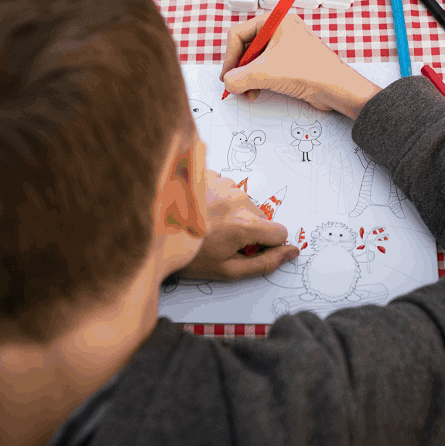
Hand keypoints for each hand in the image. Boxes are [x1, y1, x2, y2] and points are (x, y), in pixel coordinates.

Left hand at [176, 172, 298, 279]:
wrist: (153, 234)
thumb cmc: (189, 255)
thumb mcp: (228, 269)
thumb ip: (266, 263)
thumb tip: (291, 253)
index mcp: (245, 224)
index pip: (279, 233)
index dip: (266, 245)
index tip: (246, 250)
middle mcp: (238, 199)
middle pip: (261, 218)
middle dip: (248, 230)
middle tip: (221, 240)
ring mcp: (223, 184)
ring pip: (244, 203)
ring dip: (233, 214)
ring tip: (207, 225)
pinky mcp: (210, 175)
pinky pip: (227, 189)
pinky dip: (219, 200)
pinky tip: (201, 211)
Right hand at [219, 12, 381, 118]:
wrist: (336, 88)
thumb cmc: (309, 70)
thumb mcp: (264, 73)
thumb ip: (238, 77)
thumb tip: (228, 83)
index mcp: (275, 21)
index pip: (239, 34)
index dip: (229, 57)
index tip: (227, 76)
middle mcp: (280, 30)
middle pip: (246, 47)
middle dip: (239, 68)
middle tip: (234, 84)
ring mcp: (286, 46)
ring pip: (254, 59)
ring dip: (247, 77)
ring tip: (247, 91)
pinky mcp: (290, 62)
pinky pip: (265, 68)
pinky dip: (258, 80)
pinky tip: (256, 92)